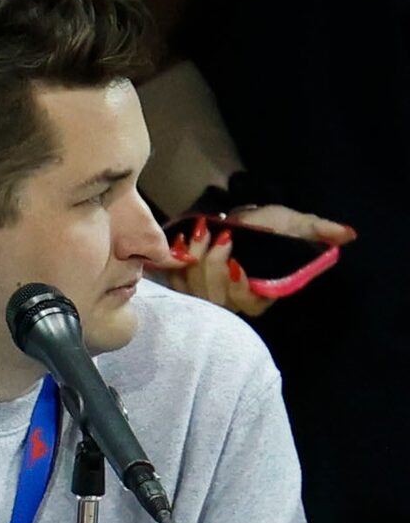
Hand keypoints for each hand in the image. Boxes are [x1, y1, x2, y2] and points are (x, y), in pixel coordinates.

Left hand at [160, 207, 354, 316]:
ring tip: (199, 234)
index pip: (248, 302)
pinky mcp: (185, 284)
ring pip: (193, 291)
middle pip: (215, 298)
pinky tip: (179, 245)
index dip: (238, 285)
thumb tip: (348, 235)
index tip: (236, 259)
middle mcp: (234, 300)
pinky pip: (174, 283)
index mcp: (261, 293)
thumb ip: (319, 230)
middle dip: (212, 266)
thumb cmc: (273, 226)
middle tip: (216, 235)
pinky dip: (174, 264)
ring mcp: (208, 294)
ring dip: (193, 261)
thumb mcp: (297, 225)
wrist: (246, 219)